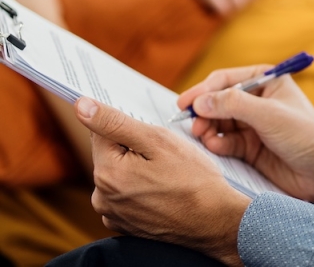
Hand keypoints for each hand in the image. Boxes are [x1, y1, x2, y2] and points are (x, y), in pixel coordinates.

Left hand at [74, 97, 249, 266]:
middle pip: (111, 154)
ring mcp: (112, 214)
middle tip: (166, 156)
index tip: (150, 135)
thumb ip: (116, 122)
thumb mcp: (159, 141)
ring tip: (167, 176)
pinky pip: (125, 195)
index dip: (128, 126)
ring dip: (138, 169)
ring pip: (119, 175)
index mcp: (106, 172)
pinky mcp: (124, 225)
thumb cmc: (193, 180)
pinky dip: (140, 189)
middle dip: (134, 148)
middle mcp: (101, 196)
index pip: (101, 131)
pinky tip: (163, 192)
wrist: (214, 222)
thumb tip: (82, 106)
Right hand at [178, 66, 313, 202]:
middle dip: (203, 112)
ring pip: (218, 122)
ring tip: (204, 137)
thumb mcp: (269, 115)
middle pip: (217, 101)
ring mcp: (253, 125)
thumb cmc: (306, 135)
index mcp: (267, 81)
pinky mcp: (251, 148)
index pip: (226, 79)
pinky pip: (225, 141)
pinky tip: (215, 147)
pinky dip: (217, 143)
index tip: (185, 104)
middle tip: (193, 125)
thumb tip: (200, 101)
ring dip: (208, 129)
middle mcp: (258, 100)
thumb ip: (233, 105)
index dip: (203, 90)